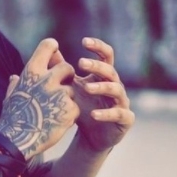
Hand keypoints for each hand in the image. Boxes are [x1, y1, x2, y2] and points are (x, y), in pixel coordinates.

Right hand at [0, 38, 79, 159]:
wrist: (17, 140)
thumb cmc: (12, 116)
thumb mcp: (11, 96)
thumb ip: (16, 84)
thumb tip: (14, 77)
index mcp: (31, 71)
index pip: (48, 46)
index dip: (53, 49)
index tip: (54, 54)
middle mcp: (46, 79)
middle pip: (67, 67)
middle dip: (66, 76)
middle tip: (61, 86)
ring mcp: (59, 94)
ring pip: (73, 89)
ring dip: (67, 98)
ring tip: (54, 110)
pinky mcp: (70, 109)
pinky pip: (75, 107)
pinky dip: (70, 114)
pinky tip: (59, 121)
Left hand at [72, 37, 134, 151]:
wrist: (90, 135)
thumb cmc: (82, 106)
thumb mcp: (71, 87)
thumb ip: (63, 70)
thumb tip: (51, 49)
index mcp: (103, 76)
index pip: (106, 56)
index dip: (98, 47)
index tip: (83, 41)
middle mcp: (115, 86)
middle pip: (110, 71)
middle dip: (97, 66)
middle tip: (80, 62)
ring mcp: (122, 102)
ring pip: (117, 90)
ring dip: (102, 87)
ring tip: (86, 87)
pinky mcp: (125, 120)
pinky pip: (119, 114)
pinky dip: (107, 114)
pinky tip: (93, 114)